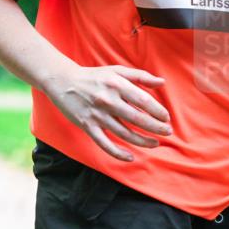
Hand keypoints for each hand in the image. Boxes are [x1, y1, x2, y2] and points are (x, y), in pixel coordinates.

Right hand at [43, 65, 171, 161]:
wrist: (62, 81)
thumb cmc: (93, 76)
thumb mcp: (116, 71)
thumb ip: (140, 76)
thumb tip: (162, 83)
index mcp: (117, 85)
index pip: (144, 102)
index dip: (158, 112)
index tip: (166, 118)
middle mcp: (107, 100)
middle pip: (137, 119)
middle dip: (156, 128)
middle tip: (167, 132)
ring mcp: (96, 115)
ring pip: (124, 133)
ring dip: (142, 141)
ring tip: (155, 143)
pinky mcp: (86, 125)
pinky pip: (104, 143)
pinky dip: (117, 152)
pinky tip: (130, 156)